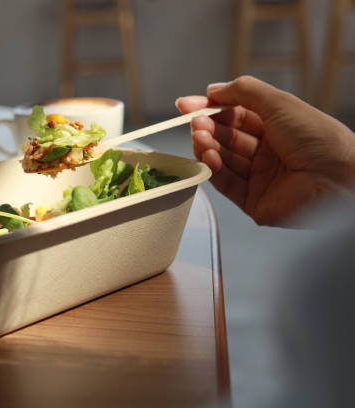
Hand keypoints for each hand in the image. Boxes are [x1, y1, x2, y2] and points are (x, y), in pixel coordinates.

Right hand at [176, 76, 354, 225]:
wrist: (340, 179)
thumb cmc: (320, 139)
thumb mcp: (279, 103)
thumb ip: (243, 91)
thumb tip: (213, 88)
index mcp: (276, 127)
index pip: (234, 116)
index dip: (210, 109)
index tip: (187, 104)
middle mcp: (266, 153)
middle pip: (225, 138)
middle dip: (207, 127)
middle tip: (195, 121)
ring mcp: (259, 177)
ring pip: (222, 160)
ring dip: (207, 146)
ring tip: (199, 136)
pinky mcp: (253, 201)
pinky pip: (225, 183)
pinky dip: (212, 168)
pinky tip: (209, 155)